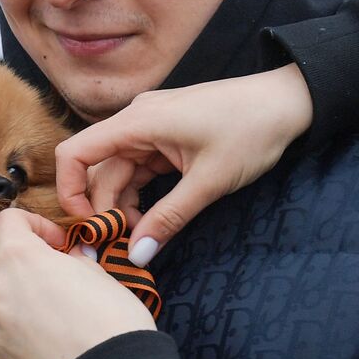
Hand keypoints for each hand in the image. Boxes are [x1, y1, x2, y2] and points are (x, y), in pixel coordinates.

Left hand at [0, 208, 155, 358]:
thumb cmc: (112, 322)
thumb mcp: (101, 275)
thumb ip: (74, 260)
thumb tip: (68, 259)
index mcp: (20, 259)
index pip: (8, 221)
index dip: (36, 225)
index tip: (59, 244)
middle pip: (1, 263)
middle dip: (28, 266)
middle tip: (61, 280)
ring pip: (1, 299)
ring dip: (23, 298)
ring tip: (58, 315)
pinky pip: (5, 331)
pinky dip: (23, 329)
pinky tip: (52, 341)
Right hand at [56, 64, 312, 264]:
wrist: (288, 103)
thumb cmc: (251, 131)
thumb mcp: (209, 182)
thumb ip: (168, 219)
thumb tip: (136, 255)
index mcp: (138, 121)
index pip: (77, 153)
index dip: (70, 193)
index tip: (87, 228)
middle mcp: (137, 120)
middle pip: (99, 170)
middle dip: (103, 210)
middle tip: (118, 250)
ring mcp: (152, 128)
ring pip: (120, 173)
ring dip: (123, 206)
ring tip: (139, 239)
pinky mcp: (167, 137)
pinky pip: (141, 169)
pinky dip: (141, 196)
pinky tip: (151, 221)